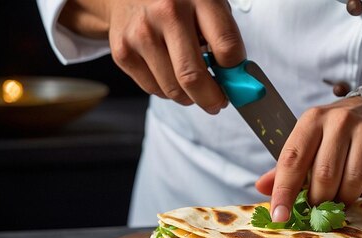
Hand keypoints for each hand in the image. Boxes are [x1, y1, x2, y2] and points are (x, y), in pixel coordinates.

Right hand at [61, 0, 245, 112]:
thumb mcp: (208, 6)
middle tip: (218, 103)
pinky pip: (154, 90)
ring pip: (173, 90)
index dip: (236, 74)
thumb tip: (237, 83)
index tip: (238, 83)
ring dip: (189, 97)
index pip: (227, 48)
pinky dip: (168, 91)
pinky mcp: (123, 51)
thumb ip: (224, 39)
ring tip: (193, 86)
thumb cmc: (178, 2)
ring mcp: (141, 33)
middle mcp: (167, 12)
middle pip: (193, 77)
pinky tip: (170, 74)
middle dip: (211, 99)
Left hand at [255, 97, 361, 221]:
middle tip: (317, 207)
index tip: (280, 216)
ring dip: (341, 200)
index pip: (292, 160)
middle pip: (323, 175)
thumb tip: (261, 187)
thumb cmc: (335, 134)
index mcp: (312, 120)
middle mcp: (338, 122)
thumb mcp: (308, 142)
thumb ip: (285, 167)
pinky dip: (361, 193)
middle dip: (318, 200)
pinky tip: (358, 184)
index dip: (284, 192)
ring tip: (338, 197)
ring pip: (350, 183)